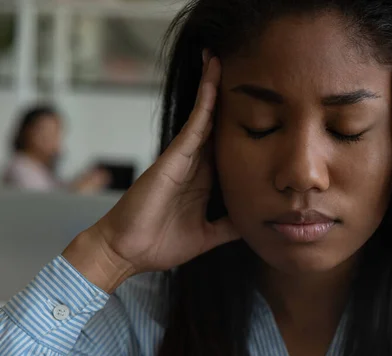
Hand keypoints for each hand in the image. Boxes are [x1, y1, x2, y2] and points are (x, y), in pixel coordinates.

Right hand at [63, 51, 239, 291]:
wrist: (127, 253)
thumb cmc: (160, 244)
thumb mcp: (207, 235)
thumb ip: (230, 227)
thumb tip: (254, 222)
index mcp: (204, 181)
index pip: (226, 147)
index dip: (240, 126)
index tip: (258, 107)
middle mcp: (196, 164)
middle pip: (216, 124)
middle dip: (226, 98)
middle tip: (243, 70)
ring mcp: (184, 157)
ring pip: (205, 116)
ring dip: (214, 87)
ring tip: (222, 59)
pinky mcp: (174, 156)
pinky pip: (194, 123)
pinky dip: (205, 101)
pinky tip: (214, 79)